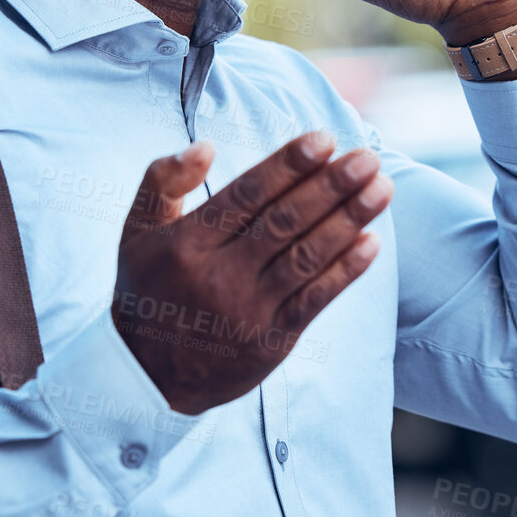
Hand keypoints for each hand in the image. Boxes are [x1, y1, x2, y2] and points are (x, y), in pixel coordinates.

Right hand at [112, 131, 391, 413]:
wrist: (146, 376)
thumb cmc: (147, 290)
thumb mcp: (136, 231)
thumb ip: (163, 180)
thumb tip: (206, 147)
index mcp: (188, 243)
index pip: (247, 195)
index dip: (288, 166)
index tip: (325, 140)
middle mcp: (219, 274)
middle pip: (284, 222)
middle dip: (331, 186)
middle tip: (368, 158)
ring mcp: (248, 310)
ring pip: (306, 257)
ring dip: (348, 220)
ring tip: (381, 189)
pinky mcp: (271, 341)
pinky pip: (314, 301)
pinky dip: (345, 271)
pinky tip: (371, 242)